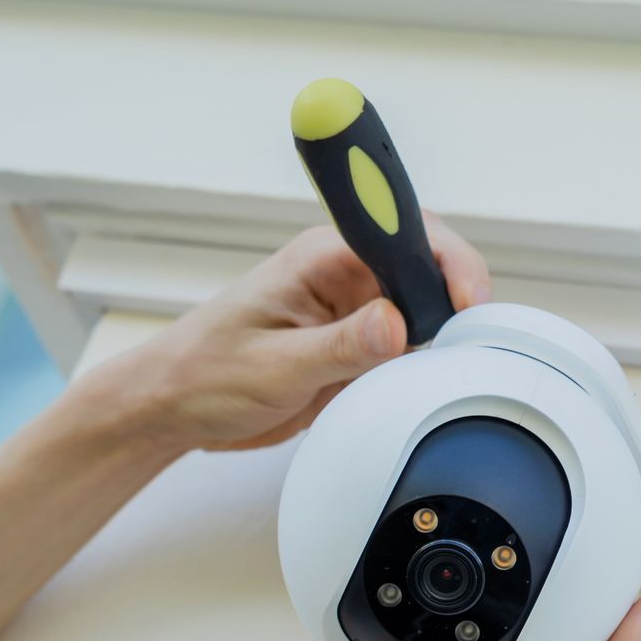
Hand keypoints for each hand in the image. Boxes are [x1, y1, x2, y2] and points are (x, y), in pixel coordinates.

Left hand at [103, 214, 490, 452]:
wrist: (172, 409)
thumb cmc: (204, 374)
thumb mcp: (274, 366)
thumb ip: (339, 345)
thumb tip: (397, 323)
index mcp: (322, 258)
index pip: (403, 231)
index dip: (446, 260)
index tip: (468, 299)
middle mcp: (344, 277)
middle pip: (427, 268)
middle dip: (455, 302)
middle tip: (463, 346)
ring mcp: (353, 313)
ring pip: (424, 310)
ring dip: (440, 337)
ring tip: (441, 371)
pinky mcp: (354, 348)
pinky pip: (406, 348)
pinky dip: (420, 367)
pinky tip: (416, 388)